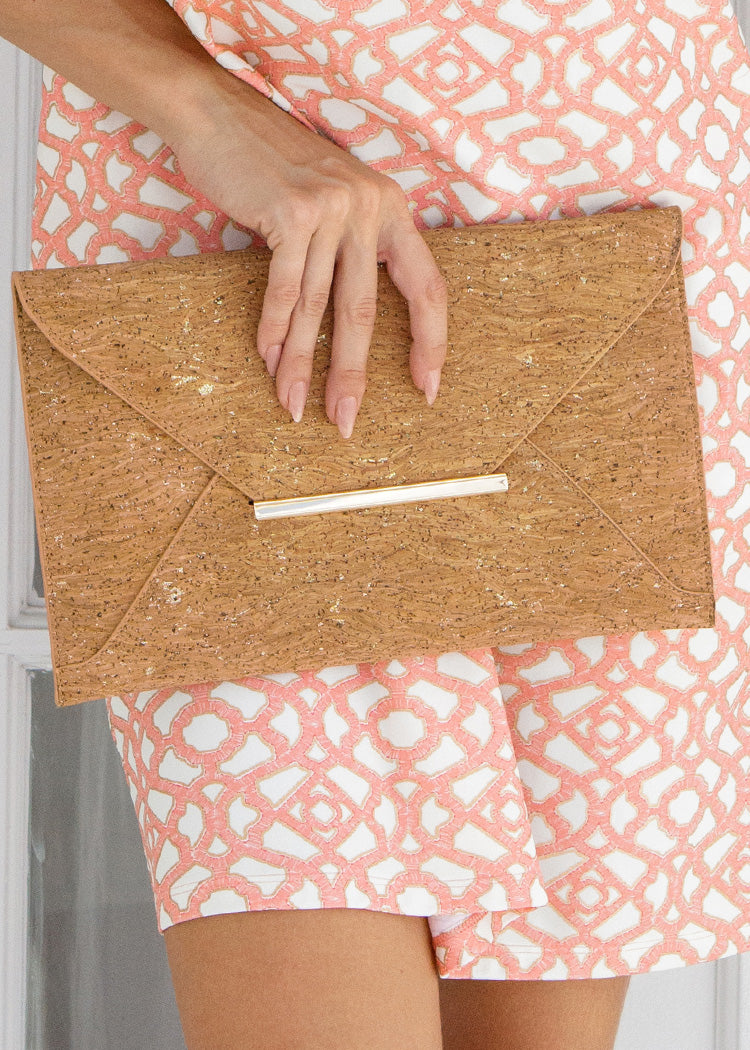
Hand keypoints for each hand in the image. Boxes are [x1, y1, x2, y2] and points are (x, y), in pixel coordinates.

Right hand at [166, 82, 446, 438]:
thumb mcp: (334, 201)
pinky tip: (266, 360)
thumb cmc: (276, 167)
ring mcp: (332, 208)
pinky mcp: (291, 211)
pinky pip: (284, 287)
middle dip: (352, 373)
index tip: (427, 387)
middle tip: (345, 420)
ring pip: (318, 306)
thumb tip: (354, 323)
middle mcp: (371, 207)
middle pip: (364, 311)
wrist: (218, 114)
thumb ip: (353, 249)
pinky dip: (272, 328)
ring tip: (293, 405)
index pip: (426, 287)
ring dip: (299, 362)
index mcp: (392, 210)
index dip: (431, 342)